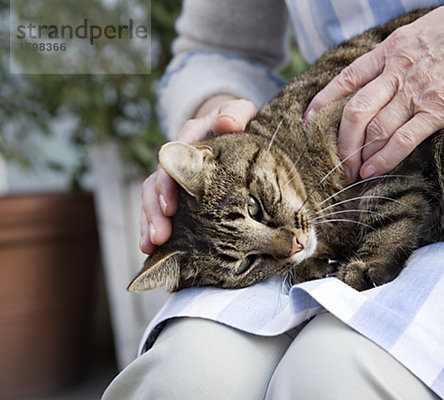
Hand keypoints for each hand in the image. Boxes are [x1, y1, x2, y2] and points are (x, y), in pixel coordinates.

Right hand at [140, 95, 256, 253]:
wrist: (230, 124)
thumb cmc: (236, 119)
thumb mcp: (239, 111)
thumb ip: (234, 113)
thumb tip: (228, 122)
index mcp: (189, 139)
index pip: (171, 161)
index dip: (168, 184)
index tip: (171, 207)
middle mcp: (175, 159)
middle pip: (155, 185)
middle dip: (154, 211)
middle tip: (159, 236)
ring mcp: (174, 177)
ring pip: (152, 200)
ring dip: (149, 223)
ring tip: (150, 246)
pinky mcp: (178, 193)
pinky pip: (160, 211)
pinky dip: (153, 228)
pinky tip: (152, 249)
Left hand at [305, 0, 443, 181]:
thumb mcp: (422, 31)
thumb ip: (399, 53)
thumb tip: (384, 71)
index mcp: (391, 50)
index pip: (347, 79)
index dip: (324, 101)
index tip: (308, 119)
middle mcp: (397, 72)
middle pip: (354, 112)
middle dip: (341, 142)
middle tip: (337, 162)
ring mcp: (417, 92)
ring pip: (375, 130)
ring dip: (359, 156)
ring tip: (352, 173)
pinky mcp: (438, 110)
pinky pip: (403, 140)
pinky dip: (384, 159)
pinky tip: (373, 172)